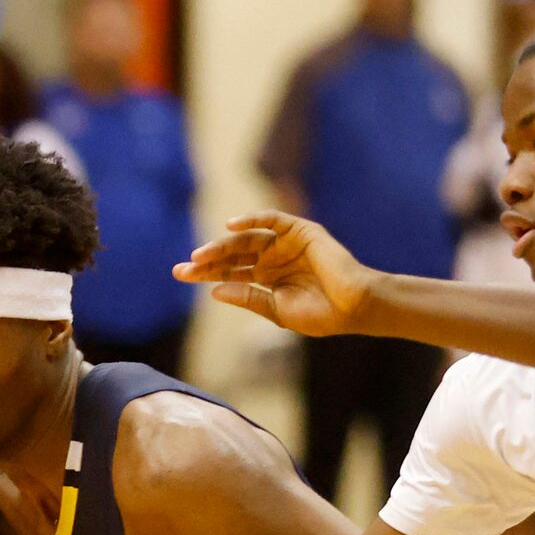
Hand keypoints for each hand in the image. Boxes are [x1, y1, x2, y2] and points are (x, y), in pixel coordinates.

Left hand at [175, 212, 374, 336]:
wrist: (354, 307)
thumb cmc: (322, 315)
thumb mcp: (277, 310)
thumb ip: (248, 297)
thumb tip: (214, 290)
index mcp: (267, 279)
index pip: (230, 273)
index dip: (206, 273)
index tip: (180, 274)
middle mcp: (273, 259)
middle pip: (233, 255)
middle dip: (208, 260)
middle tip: (183, 267)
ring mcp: (285, 243)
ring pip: (247, 238)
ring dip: (223, 245)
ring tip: (202, 255)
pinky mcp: (300, 231)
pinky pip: (271, 220)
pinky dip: (252, 219)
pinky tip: (231, 226)